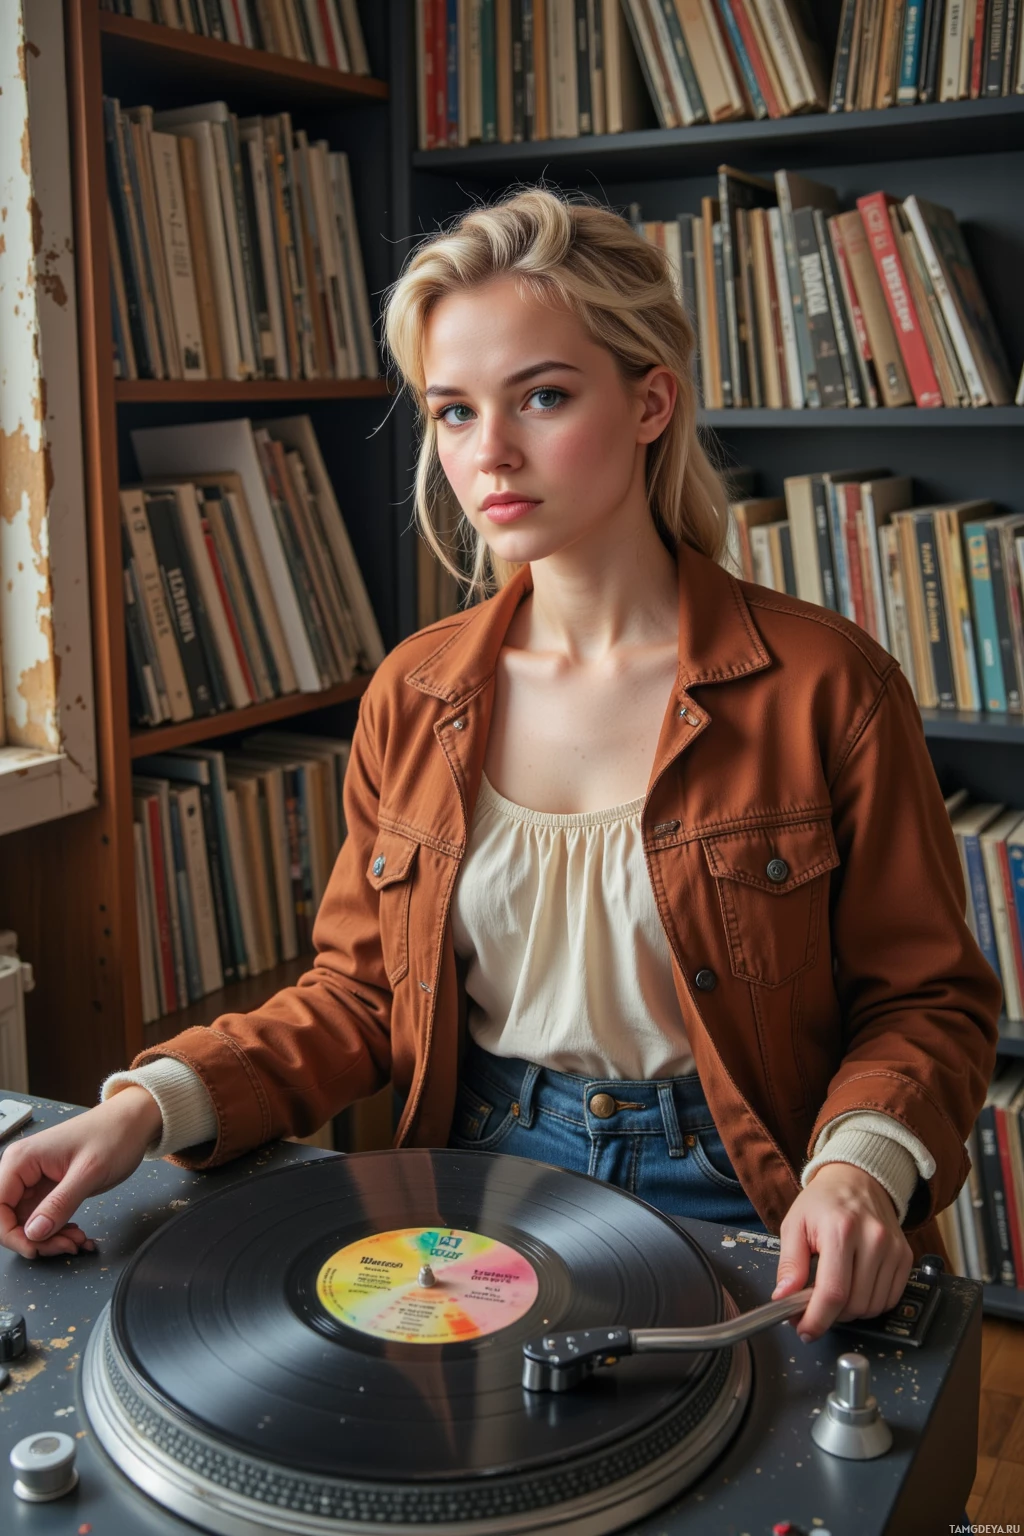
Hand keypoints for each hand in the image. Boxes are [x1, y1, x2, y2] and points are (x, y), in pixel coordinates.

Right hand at [0, 1087, 162, 1258]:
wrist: (133, 1122)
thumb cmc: (113, 1134)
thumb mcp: (89, 1172)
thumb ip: (59, 1204)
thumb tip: (34, 1233)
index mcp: (21, 1159)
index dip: (11, 1235)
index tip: (37, 1248)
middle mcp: (22, 1169)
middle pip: (10, 1220)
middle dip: (36, 1240)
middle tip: (66, 1245)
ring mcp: (34, 1180)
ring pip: (27, 1224)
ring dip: (49, 1239)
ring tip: (77, 1239)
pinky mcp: (48, 1189)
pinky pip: (42, 1219)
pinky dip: (57, 1231)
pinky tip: (76, 1232)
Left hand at [771, 1162, 913, 1342]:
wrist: (857, 1178)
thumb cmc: (823, 1201)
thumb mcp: (794, 1224)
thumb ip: (789, 1264)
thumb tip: (784, 1298)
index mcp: (840, 1230)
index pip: (833, 1292)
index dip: (817, 1319)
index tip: (804, 1330)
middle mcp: (872, 1239)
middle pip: (854, 1304)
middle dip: (829, 1315)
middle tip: (812, 1306)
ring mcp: (893, 1249)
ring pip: (872, 1307)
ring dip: (850, 1312)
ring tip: (833, 1292)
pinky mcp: (905, 1256)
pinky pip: (889, 1299)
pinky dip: (869, 1303)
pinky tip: (854, 1287)